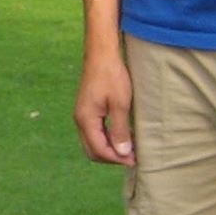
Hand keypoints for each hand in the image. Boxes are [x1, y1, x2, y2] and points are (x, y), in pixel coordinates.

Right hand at [75, 48, 134, 164]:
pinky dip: (107, 139)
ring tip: (130, 148)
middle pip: (93, 150)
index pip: (99, 150)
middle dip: (112, 157)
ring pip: (93, 143)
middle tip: (133, 157)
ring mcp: (82, 115)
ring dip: (110, 149)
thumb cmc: (112, 76)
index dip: (117, 159)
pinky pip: (94, 133)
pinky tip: (123, 135)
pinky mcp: (87, 110)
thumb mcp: (120, 104)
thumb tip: (122, 153)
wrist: (101, 55)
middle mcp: (80, 120)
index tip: (135, 160)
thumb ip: (120, 130)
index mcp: (86, 120)